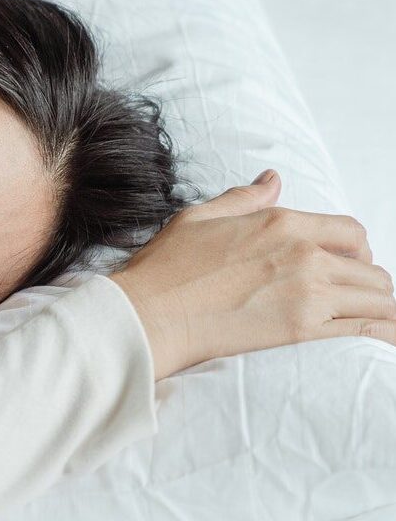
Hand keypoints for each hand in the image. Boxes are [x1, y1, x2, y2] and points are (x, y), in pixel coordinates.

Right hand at [109, 170, 395, 379]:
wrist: (148, 315)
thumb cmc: (164, 269)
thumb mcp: (199, 217)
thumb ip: (244, 198)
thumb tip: (272, 179)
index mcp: (282, 223)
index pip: (351, 232)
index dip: (358, 250)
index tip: (348, 265)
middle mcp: (304, 254)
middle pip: (370, 268)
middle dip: (368, 284)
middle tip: (353, 299)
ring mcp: (307, 292)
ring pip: (376, 298)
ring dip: (377, 309)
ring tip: (372, 322)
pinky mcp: (301, 329)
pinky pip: (364, 329)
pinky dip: (381, 333)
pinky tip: (385, 341)